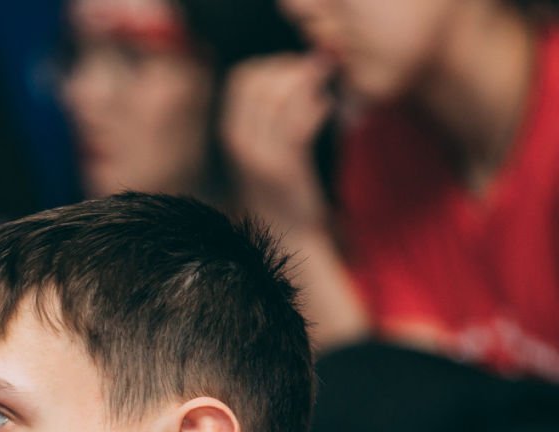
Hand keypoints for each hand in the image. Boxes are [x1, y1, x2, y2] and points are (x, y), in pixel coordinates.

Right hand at [221, 53, 334, 233]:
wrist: (288, 238)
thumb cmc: (281, 191)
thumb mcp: (263, 152)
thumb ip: (267, 119)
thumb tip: (290, 77)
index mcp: (230, 136)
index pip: (242, 80)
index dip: (272, 65)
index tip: (297, 68)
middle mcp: (239, 144)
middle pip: (259, 82)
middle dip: (291, 69)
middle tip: (317, 72)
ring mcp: (259, 156)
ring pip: (278, 98)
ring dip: (307, 84)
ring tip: (325, 89)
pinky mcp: (284, 168)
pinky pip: (298, 123)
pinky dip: (316, 107)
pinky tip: (328, 108)